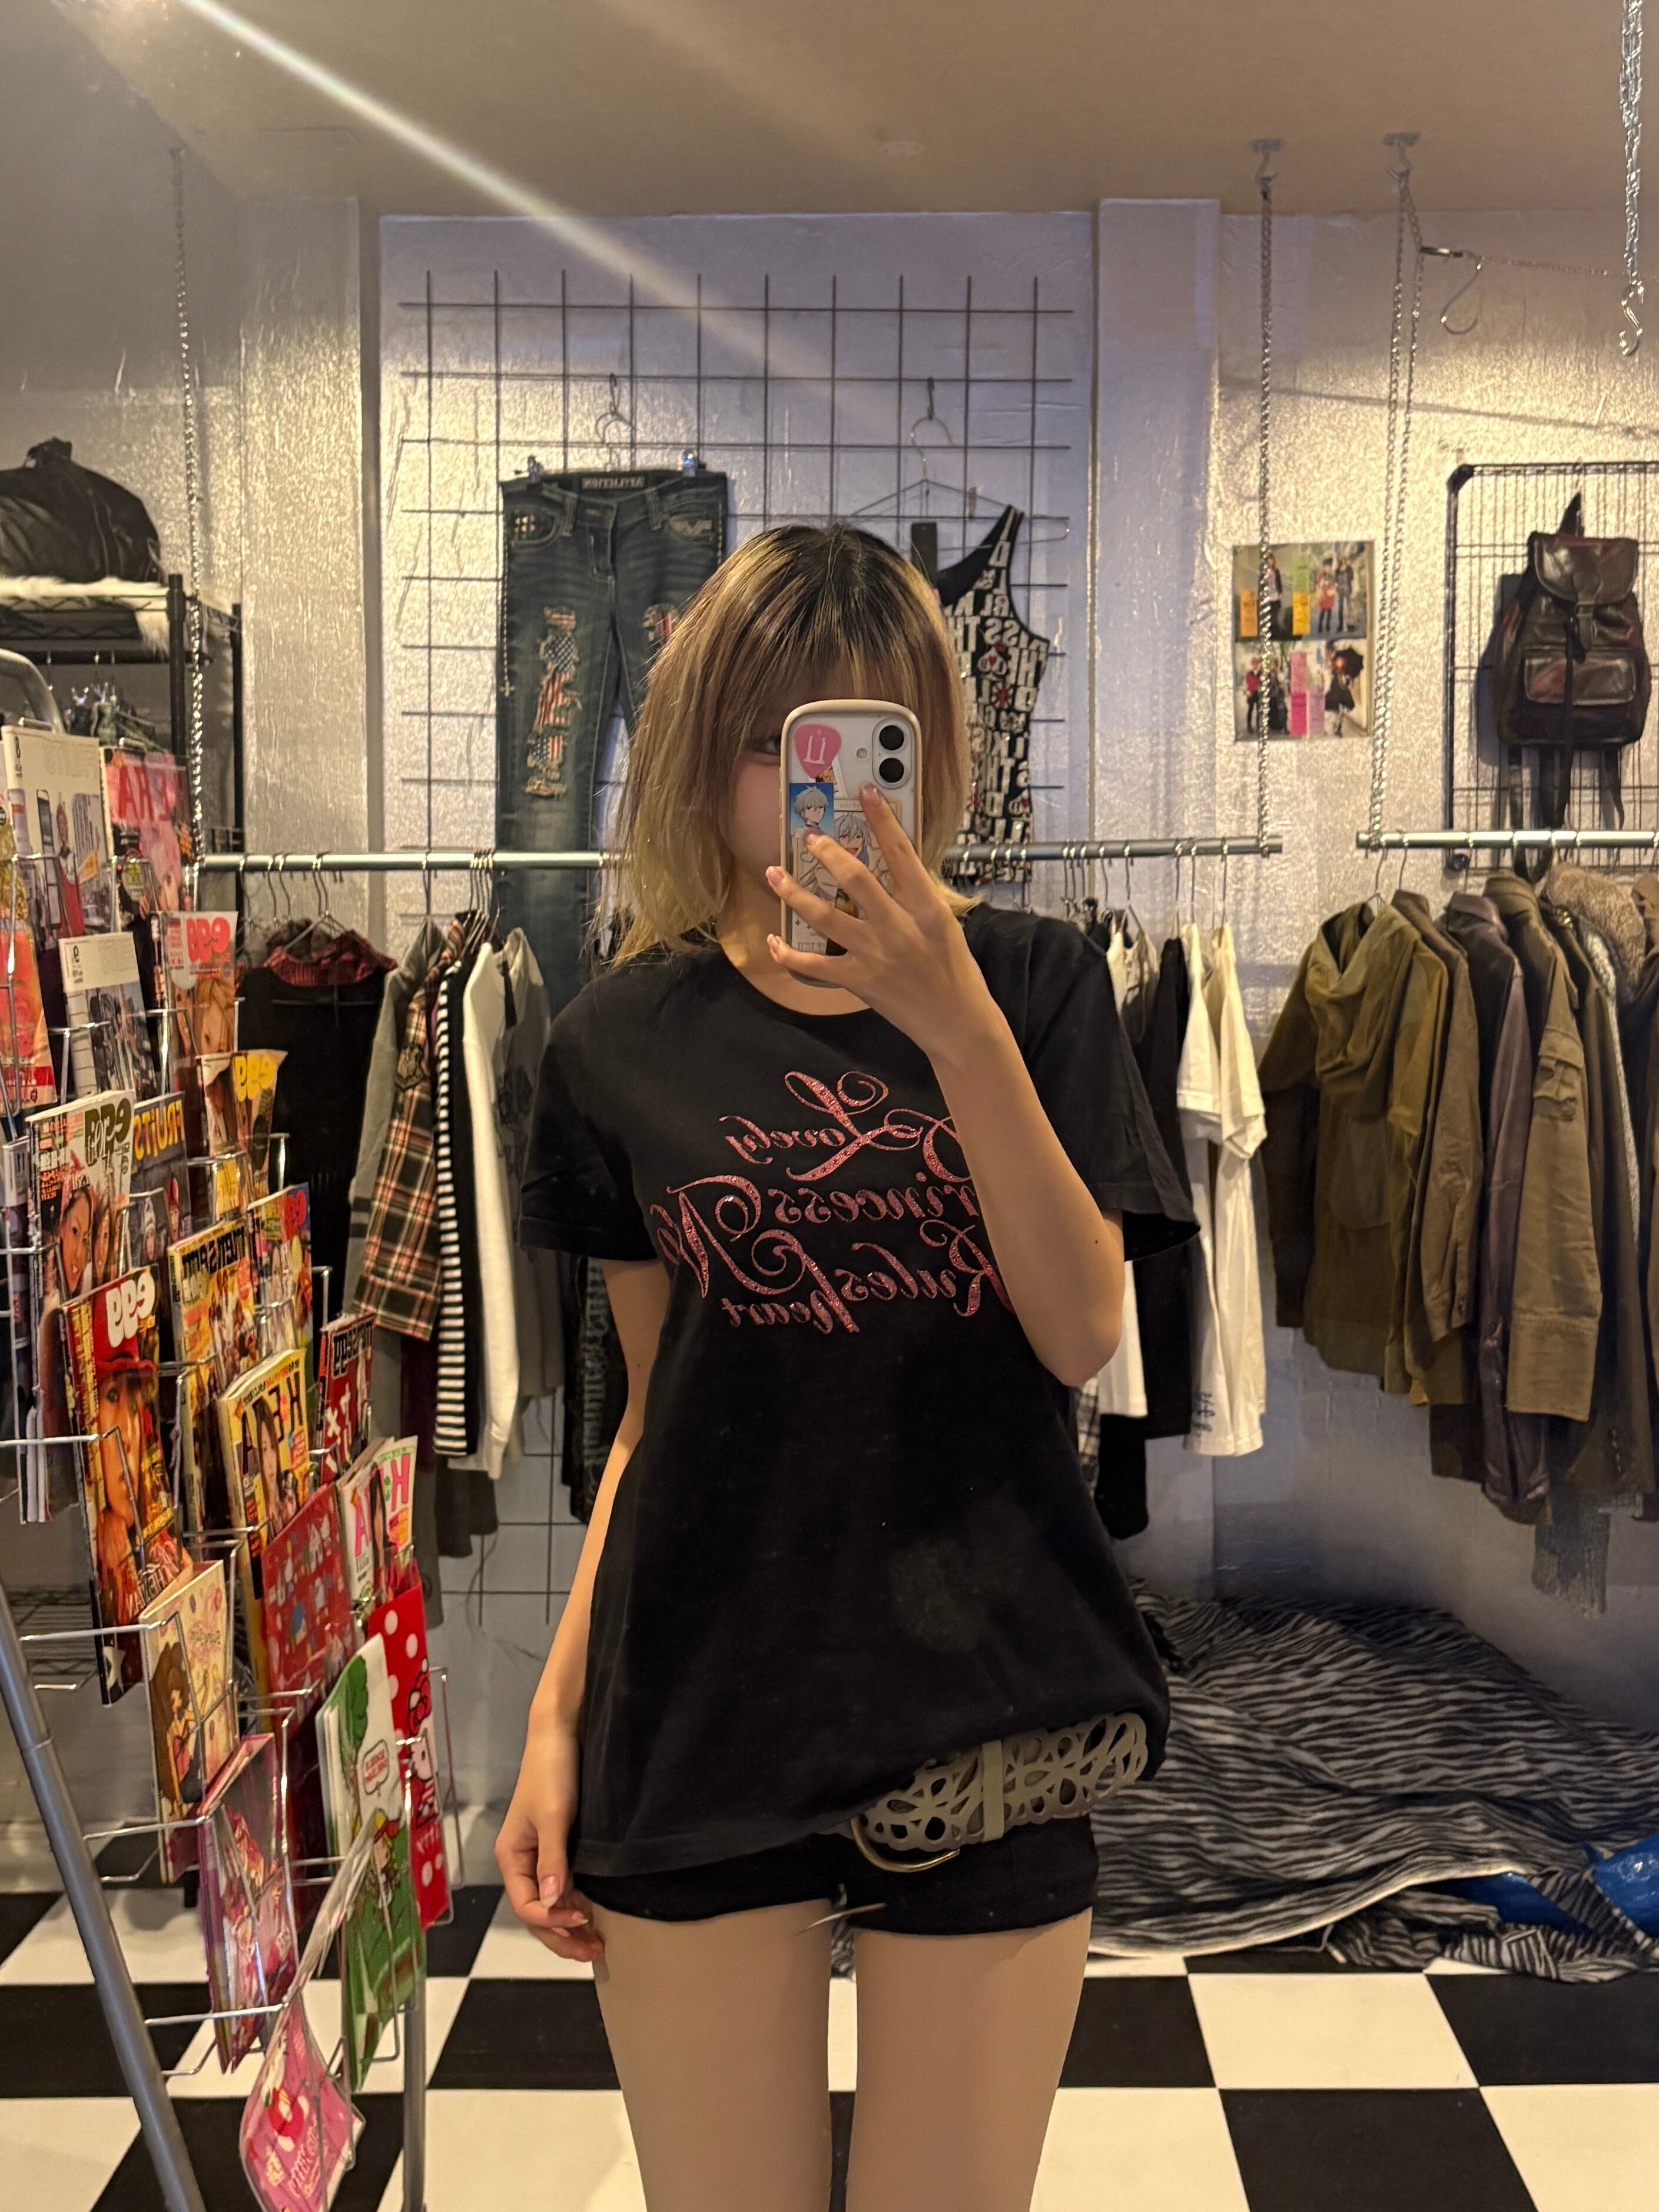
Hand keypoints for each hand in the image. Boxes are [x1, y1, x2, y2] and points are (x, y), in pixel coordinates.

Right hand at [494, 1714, 603, 1963]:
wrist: (561, 1734)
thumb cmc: (553, 1772)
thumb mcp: (553, 1816)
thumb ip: (552, 1860)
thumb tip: (550, 1905)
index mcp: (512, 1857)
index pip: (526, 1906)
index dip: (552, 1921)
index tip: (583, 1919)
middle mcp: (522, 1863)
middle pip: (537, 1913)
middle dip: (562, 1936)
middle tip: (595, 1951)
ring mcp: (538, 1857)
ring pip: (550, 1904)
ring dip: (570, 1926)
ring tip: (597, 1943)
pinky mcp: (556, 1848)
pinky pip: (561, 1887)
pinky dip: (575, 1904)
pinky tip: (593, 1913)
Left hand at [766, 784, 1000, 1068]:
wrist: (957, 1023)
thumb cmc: (956, 973)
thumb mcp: (945, 926)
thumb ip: (918, 899)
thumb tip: (894, 872)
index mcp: (926, 907)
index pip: (901, 852)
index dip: (882, 818)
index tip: (866, 791)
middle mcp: (898, 925)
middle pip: (854, 878)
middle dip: (827, 853)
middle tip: (809, 838)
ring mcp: (875, 953)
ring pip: (824, 915)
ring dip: (794, 893)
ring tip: (774, 874)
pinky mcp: (859, 980)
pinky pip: (813, 966)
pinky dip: (789, 955)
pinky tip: (774, 942)